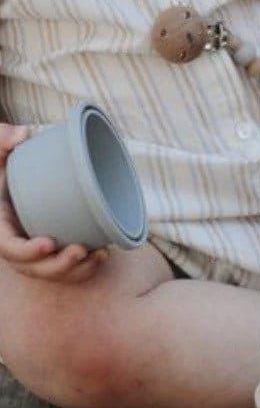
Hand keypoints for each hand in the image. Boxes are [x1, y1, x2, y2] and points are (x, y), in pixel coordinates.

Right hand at [0, 123, 107, 283]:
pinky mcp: (52, 254)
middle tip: (81, 250)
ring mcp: (35, 253)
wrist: (16, 181)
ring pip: (54, 273)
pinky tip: (102, 256)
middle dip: (59, 265)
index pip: (9, 248)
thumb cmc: (5, 168)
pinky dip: (85, 268)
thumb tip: (23, 134)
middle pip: (35, 268)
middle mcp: (17, 244)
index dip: (27, 251)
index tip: (49, 243)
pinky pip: (67, 271)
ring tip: (99, 255)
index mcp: (0, 225)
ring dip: (77, 270)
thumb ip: (0, 140)